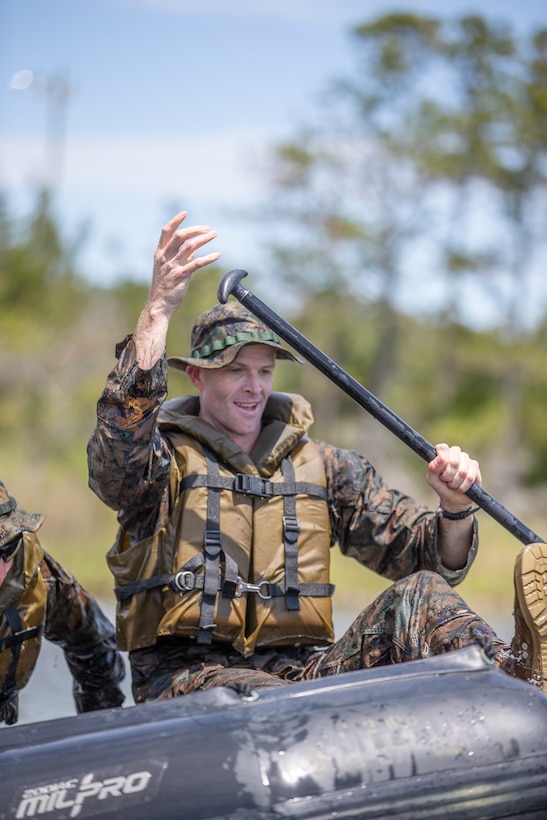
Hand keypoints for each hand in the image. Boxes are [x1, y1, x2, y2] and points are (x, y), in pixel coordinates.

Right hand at [135, 212, 219, 367]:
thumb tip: (192, 248)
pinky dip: (208, 258)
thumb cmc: (164, 287)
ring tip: (214, 235)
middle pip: (180, 236)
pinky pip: (197, 263)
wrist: (159, 305)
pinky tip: (217, 255)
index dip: (175, 221)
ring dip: (204, 239)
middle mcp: (165, 257)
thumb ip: (178, 257)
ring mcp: (172, 266)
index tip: (185, 213)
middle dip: (195, 229)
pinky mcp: (181, 276)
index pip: (166, 232)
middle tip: (208, 228)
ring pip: (190, 246)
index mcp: (160, 253)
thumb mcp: (167, 268)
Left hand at [426, 442, 480, 513]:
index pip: (442, 448)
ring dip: (455, 483)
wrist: (454, 499)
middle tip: (446, 480)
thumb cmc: (442, 486)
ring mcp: (466, 459)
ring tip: (453, 485)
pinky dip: (463, 486)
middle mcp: (455, 453)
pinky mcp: (475, 466)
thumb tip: (440, 458)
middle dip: (448, 476)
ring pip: (462, 471)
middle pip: (453, 461)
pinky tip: (461, 487)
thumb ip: (433, 468)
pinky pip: (470, 477)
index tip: (440, 471)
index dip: (442, 461)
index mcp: (443, 453)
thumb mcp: (432, 480)